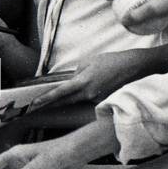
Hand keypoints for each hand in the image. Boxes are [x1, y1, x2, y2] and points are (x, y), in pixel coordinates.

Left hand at [33, 49, 149, 108]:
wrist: (133, 67)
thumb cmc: (111, 61)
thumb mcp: (90, 61)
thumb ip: (77, 72)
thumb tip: (72, 81)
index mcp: (82, 82)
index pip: (60, 93)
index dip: (46, 99)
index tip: (35, 103)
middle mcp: (88, 94)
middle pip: (65, 101)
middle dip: (50, 104)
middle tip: (36, 107)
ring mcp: (96, 99)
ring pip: (77, 100)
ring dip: (69, 98)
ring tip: (62, 96)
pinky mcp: (102, 101)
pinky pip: (89, 99)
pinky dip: (85, 95)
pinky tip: (93, 86)